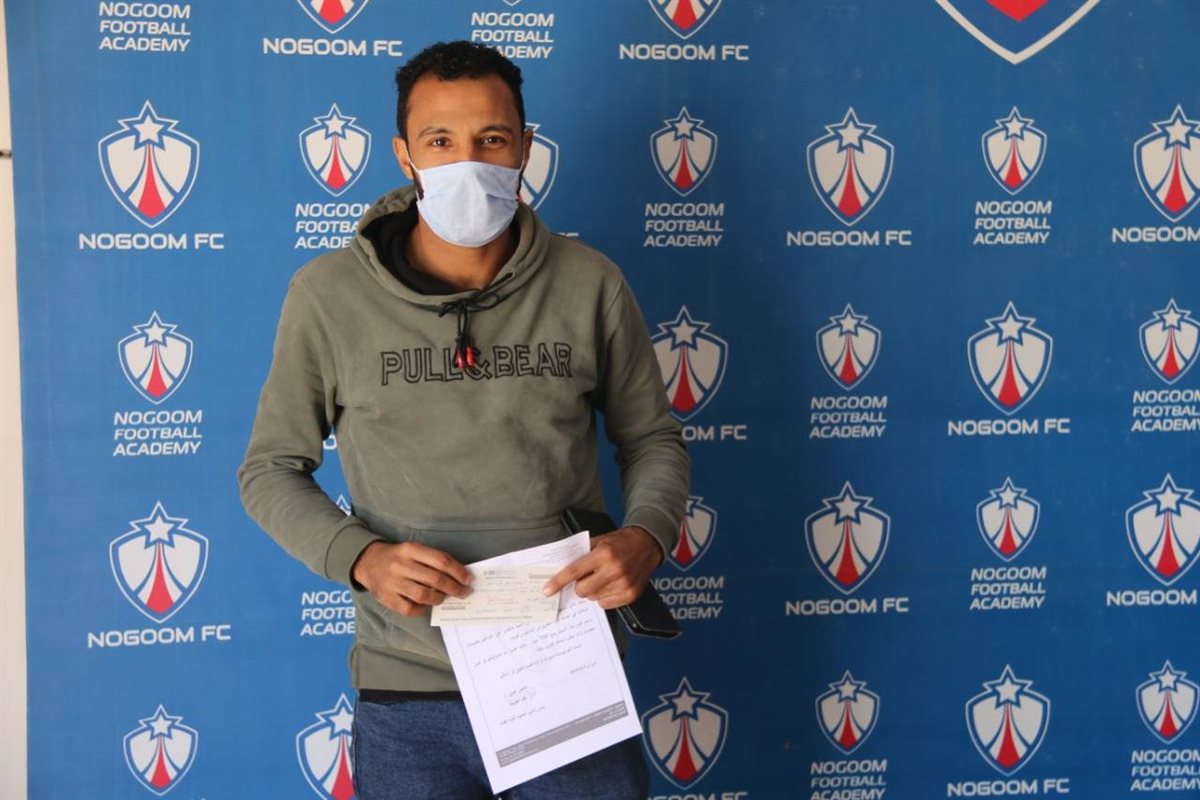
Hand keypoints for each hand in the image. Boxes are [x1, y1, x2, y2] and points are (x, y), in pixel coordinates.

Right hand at [351, 541, 471, 616]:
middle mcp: (401, 565)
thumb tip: (459, 576)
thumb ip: (433, 560)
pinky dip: (422, 609)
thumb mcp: (414, 550)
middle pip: (435, 579)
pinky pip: (410, 609)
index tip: (468, 579)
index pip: (441, 561)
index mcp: (410, 549)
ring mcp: (392, 583)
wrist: (368, 562)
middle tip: (464, 593)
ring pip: (423, 595)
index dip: (458, 571)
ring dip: (439, 599)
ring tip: (445, 598)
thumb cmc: (398, 557)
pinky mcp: (386, 598)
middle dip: (454, 588)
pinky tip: (427, 605)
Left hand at [543, 527, 662, 608]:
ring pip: (593, 598)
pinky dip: (603, 597)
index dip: (559, 581)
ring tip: (603, 578)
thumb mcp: (599, 540)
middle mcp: (615, 570)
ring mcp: (624, 585)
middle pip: (582, 590)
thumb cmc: (620, 542)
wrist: (648, 545)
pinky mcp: (630, 595)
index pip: (575, 571)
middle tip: (587, 576)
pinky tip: (611, 584)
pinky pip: (605, 604)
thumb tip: (560, 569)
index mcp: (604, 554)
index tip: (548, 590)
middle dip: (579, 585)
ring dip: (593, 590)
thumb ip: (581, 554)